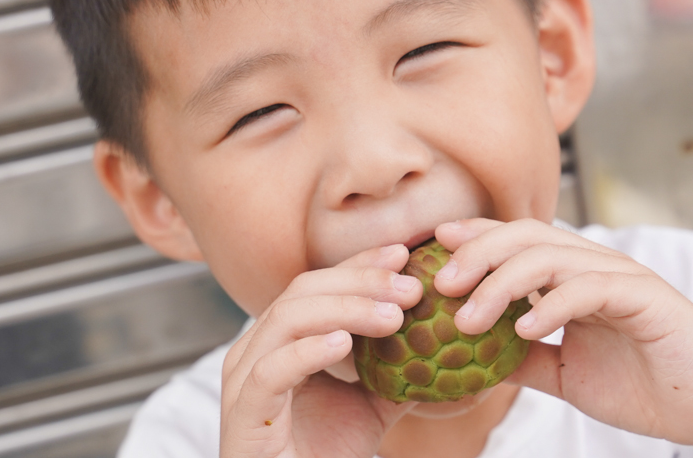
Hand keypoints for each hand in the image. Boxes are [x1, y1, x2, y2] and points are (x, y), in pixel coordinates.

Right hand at [220, 243, 422, 456]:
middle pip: (303, 291)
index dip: (360, 264)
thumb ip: (397, 371)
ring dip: (344, 309)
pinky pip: (271, 371)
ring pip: (287, 319)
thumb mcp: (371, 404)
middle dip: (360, 281)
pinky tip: (344, 344)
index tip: (402, 254)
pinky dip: (308, 351)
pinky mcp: (243, 415)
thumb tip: (448, 344)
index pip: (320, 284)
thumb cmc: (324, 456)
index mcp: (281, 339)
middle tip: (410, 287)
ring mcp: (243, 380)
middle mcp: (256, 350)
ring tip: (391, 317)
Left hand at [432, 218, 692, 448]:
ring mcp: (618, 275)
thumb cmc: (640, 385)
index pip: (516, 241)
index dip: (474, 237)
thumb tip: (473, 357)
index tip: (432, 249)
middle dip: (476, 252)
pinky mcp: (644, 296)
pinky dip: (551, 305)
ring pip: (549, 255)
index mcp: (573, 275)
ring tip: (469, 316)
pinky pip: (588, 289)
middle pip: (525, 235)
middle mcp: (593, 264)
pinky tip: (523, 329)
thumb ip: (523, 358)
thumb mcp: (564, 373)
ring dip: (501, 283)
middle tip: (439, 283)